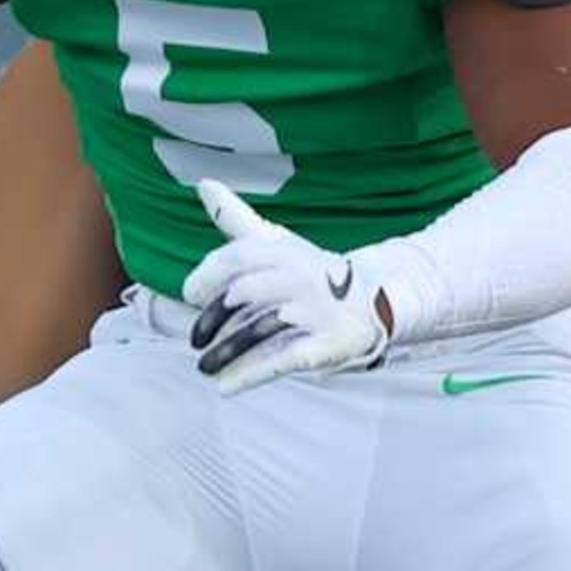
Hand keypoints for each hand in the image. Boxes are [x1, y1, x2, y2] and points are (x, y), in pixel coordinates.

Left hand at [180, 180, 392, 393]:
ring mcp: (315, 312)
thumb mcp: (276, 243)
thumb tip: (203, 184)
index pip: (238, 257)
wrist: (378, 298)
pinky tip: (225, 386)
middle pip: (246, 294)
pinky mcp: (326, 345)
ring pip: (260, 330)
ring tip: (204, 367)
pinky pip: (282, 360)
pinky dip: (249, 374)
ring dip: (225, 352)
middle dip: (215, 317)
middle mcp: (301, 277)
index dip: (208, 276)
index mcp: (285, 251)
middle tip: (197, 338)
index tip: (192, 295)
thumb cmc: (310, 271)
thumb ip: (236, 219)